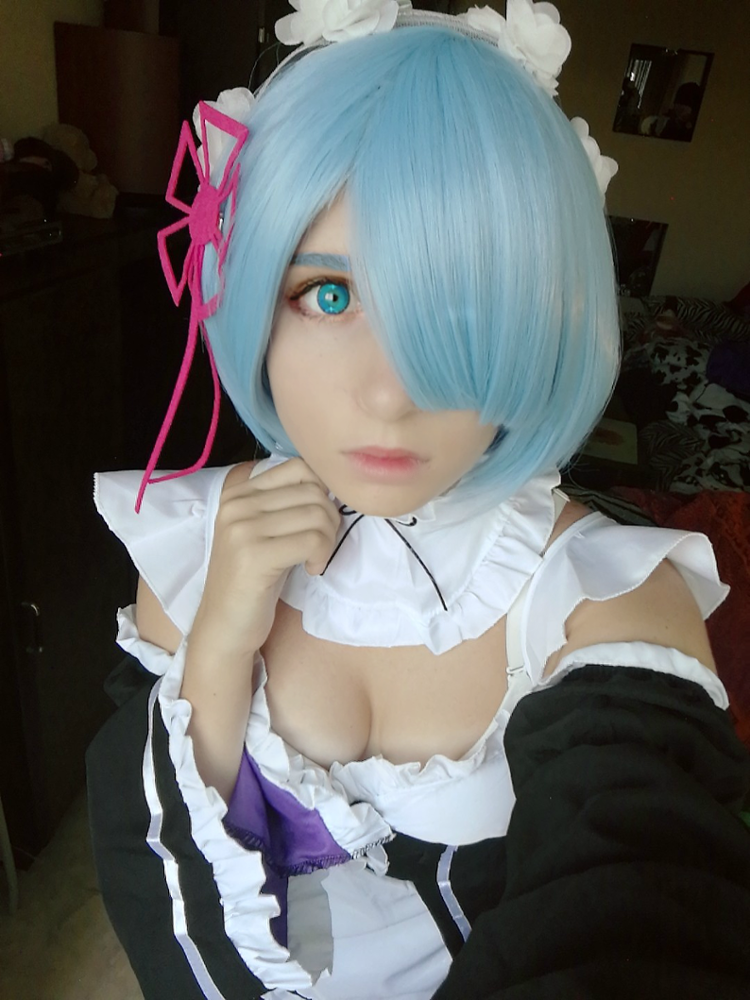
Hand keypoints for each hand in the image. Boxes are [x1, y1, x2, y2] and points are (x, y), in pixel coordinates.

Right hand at [190, 458, 340, 659]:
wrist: (225, 626)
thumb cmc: (253, 579)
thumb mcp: (265, 531)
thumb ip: (286, 503)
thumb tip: (333, 485)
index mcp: (238, 492)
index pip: (300, 467)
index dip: (322, 492)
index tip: (318, 522)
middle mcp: (236, 504)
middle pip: (313, 491)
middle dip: (330, 520)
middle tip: (321, 546)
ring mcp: (242, 528)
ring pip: (317, 515)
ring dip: (328, 540)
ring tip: (315, 559)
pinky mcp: (254, 555)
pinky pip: (313, 540)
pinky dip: (321, 556)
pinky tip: (310, 569)